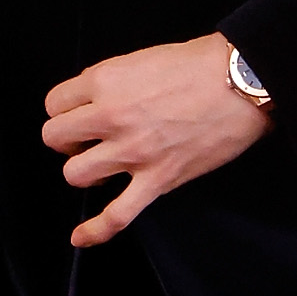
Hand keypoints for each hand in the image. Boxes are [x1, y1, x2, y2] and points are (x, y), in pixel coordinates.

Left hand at [41, 34, 271, 250]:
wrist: (241, 82)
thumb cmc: (200, 64)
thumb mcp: (142, 59)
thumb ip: (112, 82)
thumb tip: (98, 103)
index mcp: (105, 81)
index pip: (54, 103)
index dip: (66, 109)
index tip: (79, 113)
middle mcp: (111, 117)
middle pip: (55, 138)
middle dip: (68, 140)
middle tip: (88, 139)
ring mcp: (133, 152)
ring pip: (76, 174)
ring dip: (85, 170)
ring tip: (103, 165)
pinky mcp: (157, 179)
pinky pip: (116, 215)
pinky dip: (96, 230)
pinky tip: (81, 237)